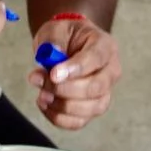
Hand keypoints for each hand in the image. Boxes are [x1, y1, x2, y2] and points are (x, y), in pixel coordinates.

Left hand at [28, 15, 120, 129]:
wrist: (67, 45)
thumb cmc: (65, 36)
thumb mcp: (56, 29)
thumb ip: (53, 40)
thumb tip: (50, 56)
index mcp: (105, 46)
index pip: (96, 59)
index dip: (75, 69)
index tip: (53, 74)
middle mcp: (111, 70)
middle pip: (97, 87)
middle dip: (65, 89)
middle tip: (40, 80)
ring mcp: (104, 92)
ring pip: (91, 108)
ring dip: (62, 106)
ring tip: (41, 95)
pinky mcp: (92, 108)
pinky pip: (80, 121)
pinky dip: (59, 118)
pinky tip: (45, 105)